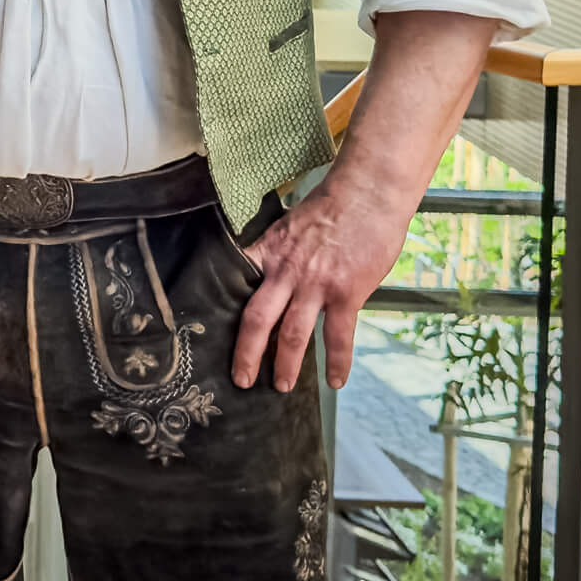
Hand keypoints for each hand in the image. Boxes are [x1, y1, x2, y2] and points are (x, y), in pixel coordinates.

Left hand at [231, 175, 412, 392]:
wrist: (369, 193)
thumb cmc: (332, 206)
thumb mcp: (290, 225)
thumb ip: (277, 252)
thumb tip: (268, 274)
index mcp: (268, 252)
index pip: (236, 284)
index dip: (222, 310)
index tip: (211, 334)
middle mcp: (286, 271)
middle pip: (256, 319)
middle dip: (246, 353)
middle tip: (240, 379)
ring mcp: (316, 284)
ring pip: (293, 333)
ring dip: (285, 364)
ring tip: (280, 386)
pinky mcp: (347, 293)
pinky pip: (338, 336)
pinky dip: (338, 362)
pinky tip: (336, 381)